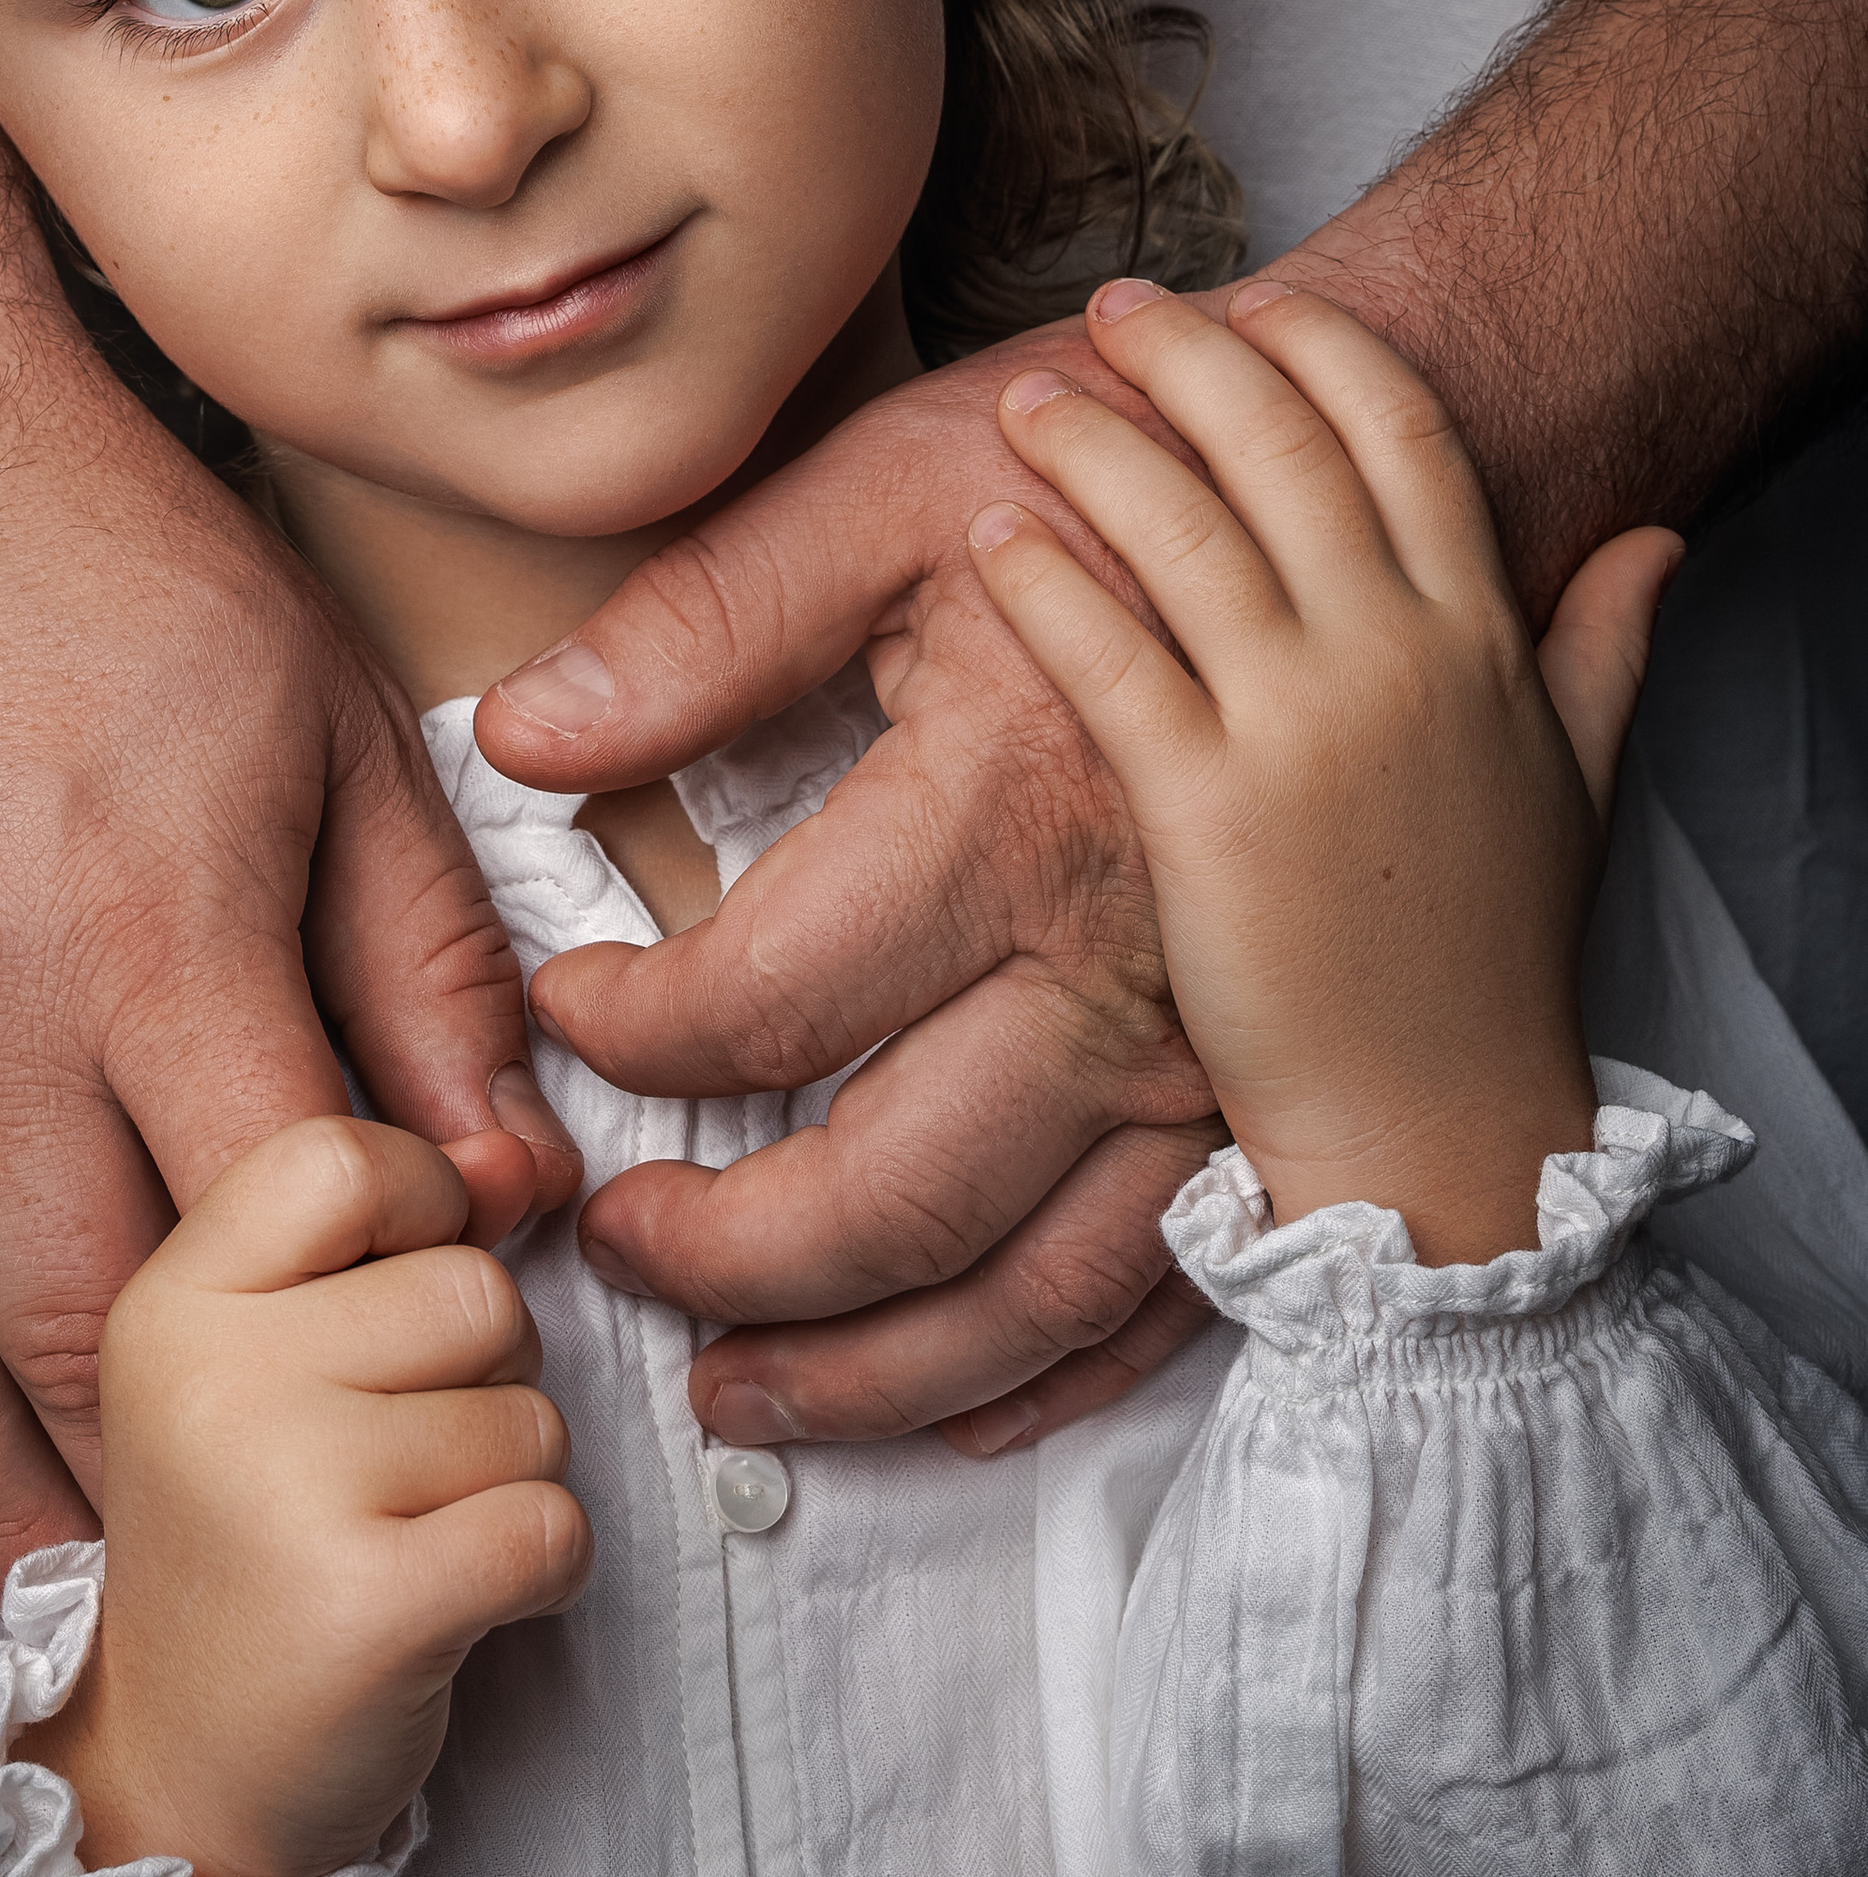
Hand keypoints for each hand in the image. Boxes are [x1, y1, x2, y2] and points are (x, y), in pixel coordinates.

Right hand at [0, 272, 583, 1588]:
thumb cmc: (105, 557)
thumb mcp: (328, 721)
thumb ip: (425, 959)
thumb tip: (511, 1171)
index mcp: (148, 932)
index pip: (283, 1222)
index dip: (371, 1316)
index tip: (417, 1356)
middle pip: (91, 1330)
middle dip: (189, 1471)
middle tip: (257, 1550)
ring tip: (77, 1592)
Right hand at [18, 1118, 589, 1876]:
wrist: (176, 1777)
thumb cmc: (248, 1543)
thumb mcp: (264, 1359)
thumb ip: (385, 1240)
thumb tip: (517, 1158)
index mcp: (172, 1302)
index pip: (343, 1156)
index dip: (421, 1207)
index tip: (397, 1296)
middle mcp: (213, 1381)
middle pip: (474, 1289)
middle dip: (483, 1377)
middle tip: (392, 1466)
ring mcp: (287, 1492)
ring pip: (531, 1413)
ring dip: (507, 1483)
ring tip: (406, 1540)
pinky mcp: (372, 1608)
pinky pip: (552, 1525)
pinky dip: (543, 1571)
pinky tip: (456, 1602)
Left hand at [477, 330, 1225, 1456]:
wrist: (1351, 491)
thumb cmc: (1121, 477)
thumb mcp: (892, 488)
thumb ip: (702, 624)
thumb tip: (525, 737)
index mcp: (1005, 816)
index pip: (765, 1002)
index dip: (631, 1036)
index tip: (571, 1009)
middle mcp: (1118, 969)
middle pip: (891, 1196)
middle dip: (724, 1257)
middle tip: (618, 1246)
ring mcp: (1209, 1052)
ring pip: (1026, 1288)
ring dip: (867, 1369)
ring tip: (740, 1384)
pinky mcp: (1267, 1090)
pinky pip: (1163, 1287)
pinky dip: (1048, 1373)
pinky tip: (948, 1399)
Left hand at [967, 280, 1680, 1258]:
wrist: (1442, 1125)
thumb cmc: (1489, 957)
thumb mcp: (1573, 782)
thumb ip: (1603, 645)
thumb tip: (1653, 537)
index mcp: (1481, 637)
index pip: (1404, 432)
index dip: (1321, 348)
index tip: (1250, 299)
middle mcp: (1395, 660)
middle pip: (1283, 447)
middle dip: (1191, 356)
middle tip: (1114, 309)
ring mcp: (1301, 731)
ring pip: (1188, 530)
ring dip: (1099, 445)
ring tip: (1030, 401)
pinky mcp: (1205, 813)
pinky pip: (1110, 658)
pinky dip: (1044, 582)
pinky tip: (991, 536)